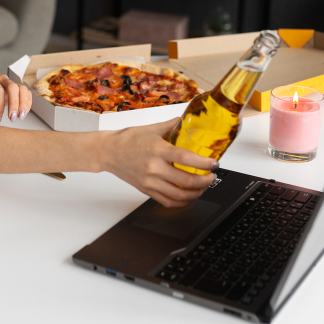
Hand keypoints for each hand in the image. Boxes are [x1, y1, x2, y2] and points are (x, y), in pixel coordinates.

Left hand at [0, 73, 31, 123]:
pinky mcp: (18, 88)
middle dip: (14, 104)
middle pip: (13, 87)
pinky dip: (27, 103)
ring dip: (24, 103)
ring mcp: (12, 82)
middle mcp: (3, 79)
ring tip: (21, 116)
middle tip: (12, 118)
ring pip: (22, 89)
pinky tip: (24, 112)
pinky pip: (26, 93)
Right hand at [101, 120, 218, 207]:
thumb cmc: (128, 139)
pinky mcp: (146, 190)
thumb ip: (172, 125)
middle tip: (212, 176)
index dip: (203, 163)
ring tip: (203, 188)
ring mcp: (150, 181)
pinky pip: (166, 202)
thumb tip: (187, 120)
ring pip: (178, 195)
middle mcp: (154, 167)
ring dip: (196, 194)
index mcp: (158, 150)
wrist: (108, 152)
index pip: (186, 158)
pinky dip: (181, 202)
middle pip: (186, 180)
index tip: (214, 163)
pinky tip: (188, 197)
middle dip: (205, 181)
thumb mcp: (152, 129)